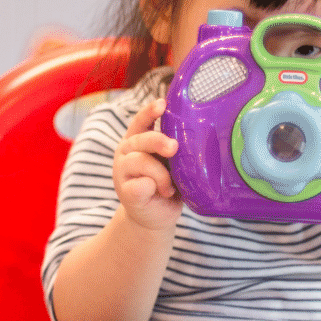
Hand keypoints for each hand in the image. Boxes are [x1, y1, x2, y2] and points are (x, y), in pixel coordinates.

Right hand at [113, 98, 182, 229]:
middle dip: (159, 141)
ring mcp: (122, 171)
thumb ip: (176, 151)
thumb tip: (197, 141)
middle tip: (174, 147)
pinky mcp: (126, 192)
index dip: (151, 110)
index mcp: (139, 139)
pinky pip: (139, 185)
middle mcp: (127, 151)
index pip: (142, 120)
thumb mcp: (173, 163)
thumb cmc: (167, 184)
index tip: (163, 103)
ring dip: (161, 174)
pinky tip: (159, 192)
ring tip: (170, 187)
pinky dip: (152, 187)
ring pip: (141, 161)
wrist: (155, 217)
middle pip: (142, 139)